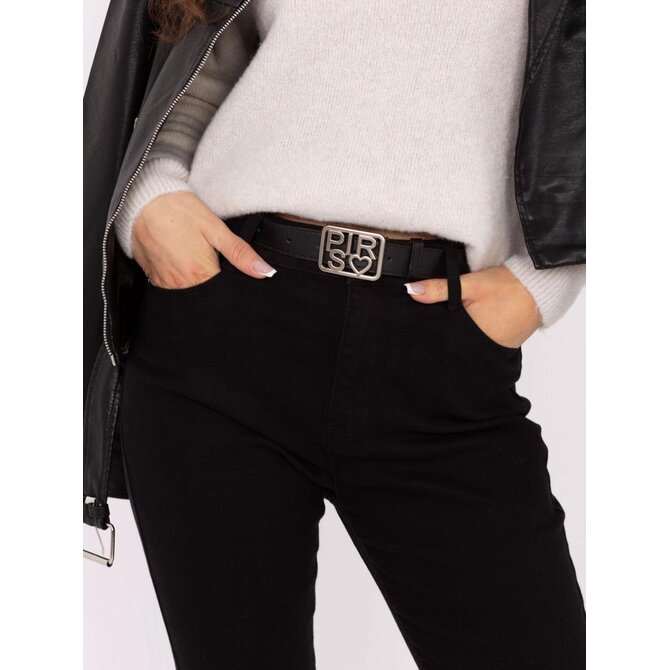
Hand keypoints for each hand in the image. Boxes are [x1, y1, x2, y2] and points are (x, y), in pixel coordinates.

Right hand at [132, 191, 275, 288]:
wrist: (144, 200)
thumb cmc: (180, 211)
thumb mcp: (215, 228)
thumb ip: (240, 254)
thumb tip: (266, 272)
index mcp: (200, 274)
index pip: (223, 295)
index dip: (231, 286)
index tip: (231, 274)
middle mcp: (181, 284)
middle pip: (206, 296)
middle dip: (214, 286)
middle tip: (211, 261)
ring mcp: (165, 282)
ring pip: (189, 294)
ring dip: (197, 283)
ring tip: (196, 259)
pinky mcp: (153, 277)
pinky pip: (171, 288)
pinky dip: (180, 280)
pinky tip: (182, 262)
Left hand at [405, 266, 540, 347]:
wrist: (541, 289)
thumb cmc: (508, 287)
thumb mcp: (470, 284)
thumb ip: (439, 289)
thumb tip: (410, 291)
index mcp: (468, 338)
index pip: (440, 344)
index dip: (428, 338)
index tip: (416, 333)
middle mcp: (481, 349)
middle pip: (452, 347)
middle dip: (442, 339)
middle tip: (433, 328)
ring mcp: (493, 349)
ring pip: (466, 346)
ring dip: (458, 338)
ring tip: (452, 326)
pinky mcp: (502, 345)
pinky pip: (481, 343)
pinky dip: (474, 336)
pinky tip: (470, 325)